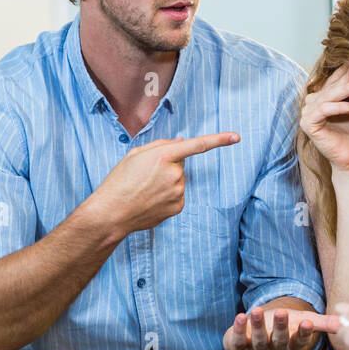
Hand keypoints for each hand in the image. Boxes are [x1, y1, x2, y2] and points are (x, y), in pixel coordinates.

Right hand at [91, 133, 239, 237]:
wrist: (111, 213)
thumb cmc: (120, 181)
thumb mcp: (136, 155)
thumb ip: (161, 145)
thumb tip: (183, 142)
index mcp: (164, 156)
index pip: (198, 145)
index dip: (219, 140)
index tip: (236, 136)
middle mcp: (175, 173)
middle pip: (180, 164)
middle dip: (167, 166)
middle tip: (145, 175)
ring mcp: (178, 192)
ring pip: (178, 180)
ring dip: (166, 181)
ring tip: (145, 189)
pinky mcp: (178, 206)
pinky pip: (177, 195)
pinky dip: (166, 196)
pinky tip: (150, 200)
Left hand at [224, 306, 339, 349]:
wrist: (254, 342)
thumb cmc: (284, 330)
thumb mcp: (304, 324)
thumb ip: (323, 323)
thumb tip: (345, 321)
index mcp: (292, 347)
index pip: (299, 342)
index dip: (303, 334)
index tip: (307, 323)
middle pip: (278, 340)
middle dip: (280, 327)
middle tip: (282, 312)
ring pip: (257, 340)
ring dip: (257, 325)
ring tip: (257, 310)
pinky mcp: (238, 347)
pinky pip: (237, 340)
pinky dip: (237, 329)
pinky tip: (240, 316)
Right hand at [300, 65, 348, 171]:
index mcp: (323, 97)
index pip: (332, 79)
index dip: (346, 72)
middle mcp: (312, 103)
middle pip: (329, 86)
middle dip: (346, 78)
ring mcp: (308, 113)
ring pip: (326, 96)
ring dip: (343, 90)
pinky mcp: (308, 124)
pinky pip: (323, 110)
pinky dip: (340, 107)